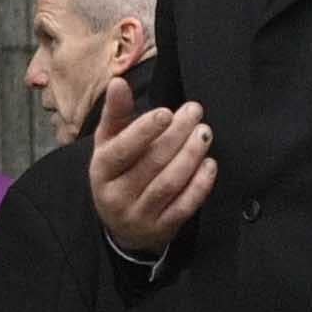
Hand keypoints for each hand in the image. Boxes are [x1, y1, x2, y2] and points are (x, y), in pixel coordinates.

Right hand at [89, 99, 216, 257]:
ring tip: (203, 133)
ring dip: (190, 155)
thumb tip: (118, 83)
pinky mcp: (161, 229)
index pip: (122, 150)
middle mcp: (116, 195)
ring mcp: (140, 215)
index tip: (167, 112)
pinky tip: (210, 164)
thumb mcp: (109, 143)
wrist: (121, 224)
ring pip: (169, 183)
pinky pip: (184, 206)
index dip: (144, 131)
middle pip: (151, 163)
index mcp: (102, 170)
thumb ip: (116, 113)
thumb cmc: (118, 173)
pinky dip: (200, 184)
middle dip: (177, 135)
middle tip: (194, 113)